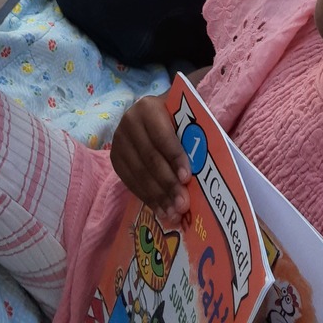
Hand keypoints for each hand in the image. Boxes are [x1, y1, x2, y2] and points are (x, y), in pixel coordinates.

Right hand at [110, 95, 190, 221]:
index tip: (187, 178)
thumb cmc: (173, 116)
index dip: (175, 158)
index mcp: (148, 108)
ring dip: (158, 197)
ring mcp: (119, 141)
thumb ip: (193, 132)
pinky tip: (160, 210)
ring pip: (140, 174)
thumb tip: (207, 159)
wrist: (148, 115)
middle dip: (168, 184)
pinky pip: (130, 182)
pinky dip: (147, 198)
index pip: (162, 136)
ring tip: (173, 214)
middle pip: (150, 158)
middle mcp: (129, 122)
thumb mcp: (182, 115)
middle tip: (182, 204)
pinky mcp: (115, 158)